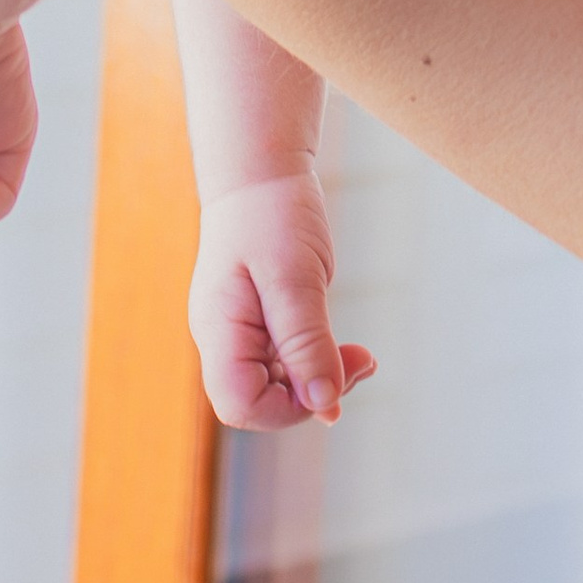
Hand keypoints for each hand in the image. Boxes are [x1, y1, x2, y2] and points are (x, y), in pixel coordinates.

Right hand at [188, 174, 375, 428]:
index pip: (240, 405)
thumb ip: (306, 342)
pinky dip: (319, 363)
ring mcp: (241, 334)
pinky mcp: (262, 326)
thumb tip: (324, 406)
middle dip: (312, 396)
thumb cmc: (271, 213)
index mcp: (219, 330)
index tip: (333, 382)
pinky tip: (347, 349)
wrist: (261, 172)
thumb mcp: (295, 276)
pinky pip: (287, 365)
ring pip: (277, 388)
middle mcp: (224, 340)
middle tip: (363, 363)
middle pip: (259, 404)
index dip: (288, 410)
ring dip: (322, 380)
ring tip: (363, 357)